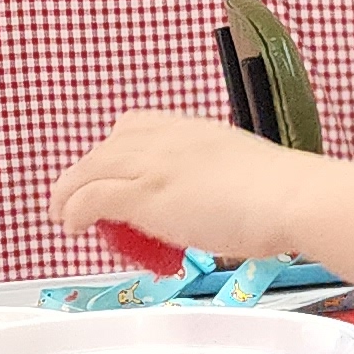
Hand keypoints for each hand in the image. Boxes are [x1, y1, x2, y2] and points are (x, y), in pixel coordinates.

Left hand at [49, 109, 327, 264]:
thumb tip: (223, 210)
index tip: (113, 171)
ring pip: (87, 170)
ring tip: (63, 215)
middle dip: (86, 174)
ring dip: (68, 193)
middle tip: (79, 200)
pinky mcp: (142, 193)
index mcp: (192, 129)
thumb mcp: (245, 173)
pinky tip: (71, 227)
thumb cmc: (284, 194)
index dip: (115, 151)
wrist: (291, 198)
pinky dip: (72, 212)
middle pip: (104, 148)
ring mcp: (151, 163)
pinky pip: (90, 198)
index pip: (134, 126)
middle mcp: (165, 138)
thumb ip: (222, 183)